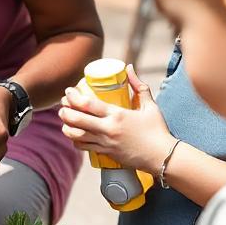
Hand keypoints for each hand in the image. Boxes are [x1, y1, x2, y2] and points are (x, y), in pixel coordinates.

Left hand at [58, 65, 172, 174]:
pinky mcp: (106, 154)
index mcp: (117, 115)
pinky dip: (75, 140)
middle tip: (62, 105)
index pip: (88, 104)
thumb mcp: (150, 105)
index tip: (68, 91)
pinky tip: (75, 134)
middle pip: (77, 119)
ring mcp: (105, 143)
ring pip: (76, 135)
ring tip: (65, 119)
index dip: (73, 96)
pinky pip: (84, 147)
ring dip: (66, 126)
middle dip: (64, 111)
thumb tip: (128, 67)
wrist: (162, 157)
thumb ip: (138, 85)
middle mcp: (108, 129)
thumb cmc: (157, 130)